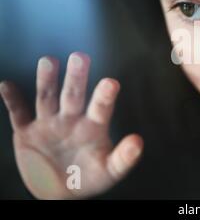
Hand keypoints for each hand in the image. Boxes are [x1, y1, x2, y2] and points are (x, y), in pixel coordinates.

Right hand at [0, 52, 142, 198]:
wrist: (60, 190)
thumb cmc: (89, 178)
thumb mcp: (109, 171)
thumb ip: (123, 158)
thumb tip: (138, 142)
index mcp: (93, 127)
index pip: (100, 109)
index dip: (104, 97)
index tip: (111, 83)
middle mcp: (71, 119)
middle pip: (73, 95)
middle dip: (76, 78)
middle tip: (80, 57)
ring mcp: (49, 124)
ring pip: (47, 98)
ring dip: (47, 80)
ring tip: (48, 61)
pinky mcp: (27, 132)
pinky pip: (18, 113)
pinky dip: (12, 100)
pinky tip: (6, 85)